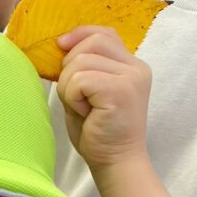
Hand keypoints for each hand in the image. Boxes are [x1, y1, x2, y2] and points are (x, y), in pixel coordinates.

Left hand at [55, 25, 151, 170]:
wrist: (115, 162)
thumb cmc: (98, 132)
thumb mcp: (89, 92)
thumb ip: (84, 66)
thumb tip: (61, 43)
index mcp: (131, 66)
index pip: (104, 33)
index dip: (79, 35)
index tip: (61, 46)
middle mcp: (136, 67)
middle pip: (91, 42)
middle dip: (70, 67)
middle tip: (76, 96)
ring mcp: (131, 77)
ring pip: (80, 62)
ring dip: (69, 88)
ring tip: (84, 108)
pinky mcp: (120, 90)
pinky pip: (79, 80)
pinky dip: (72, 97)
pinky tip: (86, 113)